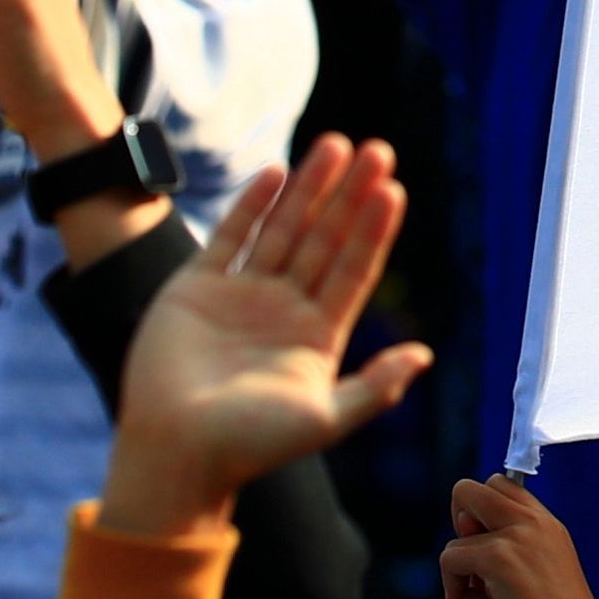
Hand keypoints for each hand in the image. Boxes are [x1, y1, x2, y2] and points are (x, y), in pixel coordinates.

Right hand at [101, 136, 432, 529]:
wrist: (173, 453)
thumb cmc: (249, 446)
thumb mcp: (323, 419)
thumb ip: (374, 387)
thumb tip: (424, 354)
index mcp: (316, 336)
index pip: (354, 270)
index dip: (373, 231)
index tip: (393, 190)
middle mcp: (284, 309)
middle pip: (325, 239)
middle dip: (350, 196)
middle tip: (378, 150)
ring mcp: (241, 295)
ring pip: (283, 228)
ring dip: (309, 188)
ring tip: (336, 145)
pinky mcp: (197, 287)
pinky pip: (230, 237)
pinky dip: (252, 205)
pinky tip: (278, 173)